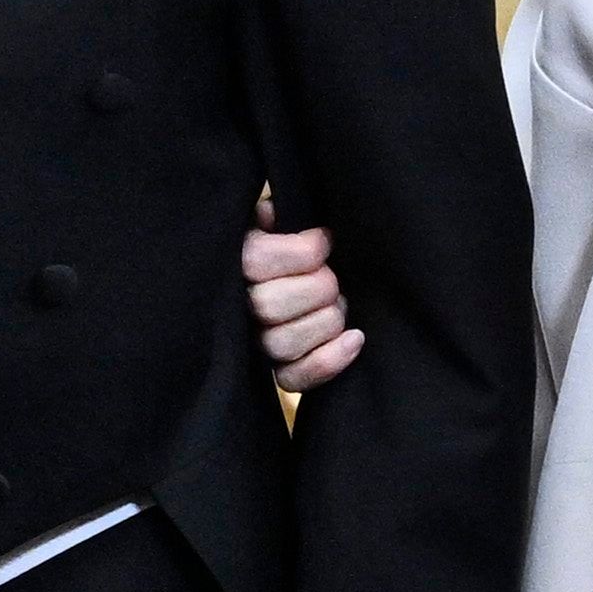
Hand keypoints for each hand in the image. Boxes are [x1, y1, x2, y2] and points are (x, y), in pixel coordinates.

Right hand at [243, 217, 357, 391]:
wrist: (305, 275)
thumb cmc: (294, 242)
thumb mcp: (280, 218)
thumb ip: (277, 212)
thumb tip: (272, 213)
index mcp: (237, 261)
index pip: (256, 261)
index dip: (301, 252)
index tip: (324, 241)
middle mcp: (240, 307)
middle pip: (270, 306)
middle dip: (317, 288)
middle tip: (332, 276)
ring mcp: (258, 342)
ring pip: (283, 343)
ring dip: (325, 322)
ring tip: (340, 304)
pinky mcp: (279, 372)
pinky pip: (293, 380)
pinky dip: (328, 362)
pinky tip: (355, 338)